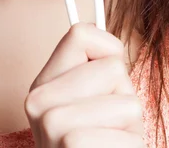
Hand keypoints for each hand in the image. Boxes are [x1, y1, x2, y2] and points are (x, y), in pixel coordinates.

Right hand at [24, 22, 144, 146]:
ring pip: (128, 103)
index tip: (108, 81)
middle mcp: (37, 100)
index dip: (109, 51)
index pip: (81, 33)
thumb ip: (95, 70)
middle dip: (124, 97)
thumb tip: (107, 37)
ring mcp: (50, 125)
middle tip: (108, 125)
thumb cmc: (98, 146)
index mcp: (42, 84)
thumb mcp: (94, 104)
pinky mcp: (71, 147)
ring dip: (130, 128)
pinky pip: (130, 137)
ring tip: (109, 142)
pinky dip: (130, 147)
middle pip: (114, 67)